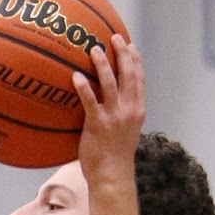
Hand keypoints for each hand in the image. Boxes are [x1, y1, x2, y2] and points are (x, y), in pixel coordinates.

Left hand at [72, 36, 144, 184]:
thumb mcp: (126, 132)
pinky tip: (75, 76)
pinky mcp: (98, 124)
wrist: (112, 176)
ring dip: (102, 64)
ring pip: (110, 83)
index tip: (130, 45)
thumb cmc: (115, 157)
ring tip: (94, 49)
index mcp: (137, 110)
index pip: (139, 79)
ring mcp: (114, 117)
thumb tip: (110, 103)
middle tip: (113, 37)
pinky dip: (83, 87)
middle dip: (122, 53)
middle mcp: (129, 110)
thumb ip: (122, 115)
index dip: (135, 60)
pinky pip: (90, 101)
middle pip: (128, 74)